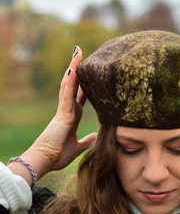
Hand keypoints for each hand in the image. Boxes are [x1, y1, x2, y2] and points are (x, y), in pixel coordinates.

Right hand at [10, 47, 96, 184]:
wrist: (46, 160)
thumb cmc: (58, 154)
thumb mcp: (79, 146)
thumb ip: (88, 141)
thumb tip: (97, 137)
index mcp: (73, 116)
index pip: (81, 95)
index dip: (86, 83)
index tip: (91, 73)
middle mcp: (69, 109)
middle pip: (75, 85)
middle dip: (78, 69)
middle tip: (81, 53)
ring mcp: (65, 109)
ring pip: (70, 84)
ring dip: (74, 68)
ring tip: (78, 52)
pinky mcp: (63, 113)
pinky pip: (67, 93)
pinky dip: (71, 81)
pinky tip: (74, 68)